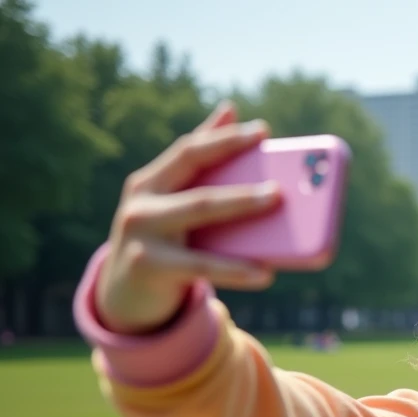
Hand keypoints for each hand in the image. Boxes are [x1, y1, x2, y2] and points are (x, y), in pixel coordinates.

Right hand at [95, 101, 281, 333]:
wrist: (123, 293)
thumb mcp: (170, 202)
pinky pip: (202, 266)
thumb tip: (230, 108)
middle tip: (280, 186)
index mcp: (148, 182)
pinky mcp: (150, 267)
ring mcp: (141, 235)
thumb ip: (198, 163)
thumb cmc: (160, 240)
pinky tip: (265, 273)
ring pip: (200, 214)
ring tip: (277, 206)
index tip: (262, 130)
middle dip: (241, 182)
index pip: (189, 152)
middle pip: (198, 185)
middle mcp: (140, 203)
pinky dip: (236, 269)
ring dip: (242, 207)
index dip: (225, 139)